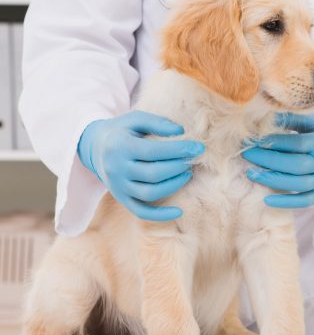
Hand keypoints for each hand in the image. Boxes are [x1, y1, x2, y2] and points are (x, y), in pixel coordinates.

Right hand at [77, 110, 203, 220]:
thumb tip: (181, 132)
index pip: (154, 151)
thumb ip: (157, 123)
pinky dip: (160, 215)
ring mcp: (118, 186)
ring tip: (186, 174)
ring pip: (149, 193)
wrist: (94, 147)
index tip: (198, 148)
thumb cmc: (122, 131)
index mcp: (120, 146)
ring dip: (173, 185)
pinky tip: (179, 212)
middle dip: (178, 167)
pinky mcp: (122, 199)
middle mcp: (117, 169)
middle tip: (193, 160)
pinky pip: (141, 212)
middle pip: (153, 173)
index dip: (179, 150)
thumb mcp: (135, 119)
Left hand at [241, 113, 313, 208]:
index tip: (252, 139)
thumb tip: (266, 117)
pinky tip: (267, 200)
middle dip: (268, 160)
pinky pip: (304, 201)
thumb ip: (293, 121)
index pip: (295, 143)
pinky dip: (286, 202)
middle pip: (294, 164)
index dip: (273, 142)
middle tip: (246, 155)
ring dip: (273, 180)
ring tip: (251, 173)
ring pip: (297, 184)